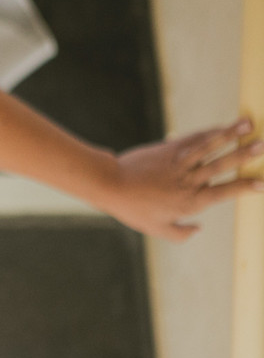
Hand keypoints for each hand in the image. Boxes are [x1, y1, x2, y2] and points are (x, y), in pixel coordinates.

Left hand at [97, 116, 263, 240]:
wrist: (109, 184)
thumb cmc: (132, 208)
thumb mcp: (155, 229)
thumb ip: (180, 233)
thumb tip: (199, 229)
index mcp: (190, 202)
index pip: (224, 193)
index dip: (244, 187)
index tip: (262, 183)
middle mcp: (189, 181)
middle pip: (222, 165)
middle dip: (245, 155)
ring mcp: (179, 163)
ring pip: (210, 147)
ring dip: (231, 135)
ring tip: (250, 124)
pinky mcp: (169, 149)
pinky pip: (194, 139)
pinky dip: (211, 132)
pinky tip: (224, 126)